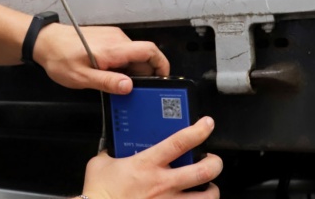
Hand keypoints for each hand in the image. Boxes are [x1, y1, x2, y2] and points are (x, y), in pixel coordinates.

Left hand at [33, 23, 168, 93]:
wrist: (45, 41)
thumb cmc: (60, 58)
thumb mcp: (82, 77)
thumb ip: (107, 82)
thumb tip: (129, 86)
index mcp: (114, 48)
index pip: (149, 51)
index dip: (162, 64)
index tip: (164, 79)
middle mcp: (116, 39)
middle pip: (143, 55)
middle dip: (145, 74)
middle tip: (137, 92)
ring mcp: (112, 37)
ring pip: (133, 54)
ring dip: (132, 70)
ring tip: (119, 86)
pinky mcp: (106, 38)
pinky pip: (123, 51)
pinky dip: (123, 64)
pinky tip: (110, 75)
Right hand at [81, 116, 221, 198]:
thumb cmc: (99, 193)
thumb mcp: (102, 164)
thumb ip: (112, 152)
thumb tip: (114, 147)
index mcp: (147, 165)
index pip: (179, 143)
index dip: (198, 131)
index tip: (207, 124)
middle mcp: (162, 184)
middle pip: (203, 171)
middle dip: (215, 163)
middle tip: (213, 160)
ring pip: (206, 198)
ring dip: (212, 191)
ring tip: (209, 187)